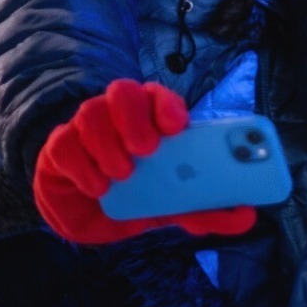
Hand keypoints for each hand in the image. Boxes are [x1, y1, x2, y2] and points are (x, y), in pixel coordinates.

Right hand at [32, 79, 256, 243]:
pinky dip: (83, 167)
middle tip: (147, 148)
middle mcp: (116, 115)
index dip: (167, 105)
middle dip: (135, 117)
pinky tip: (97, 188)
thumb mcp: (172, 205)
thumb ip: (206, 209)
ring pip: (91, 113)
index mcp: (148, 118)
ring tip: (123, 174)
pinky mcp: (58, 149)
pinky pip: (64, 145)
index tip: (176, 126)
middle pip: (123, 91)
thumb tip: (247, 215)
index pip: (158, 95)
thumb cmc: (135, 196)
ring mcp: (84, 129)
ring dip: (108, 144)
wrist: (85, 215)